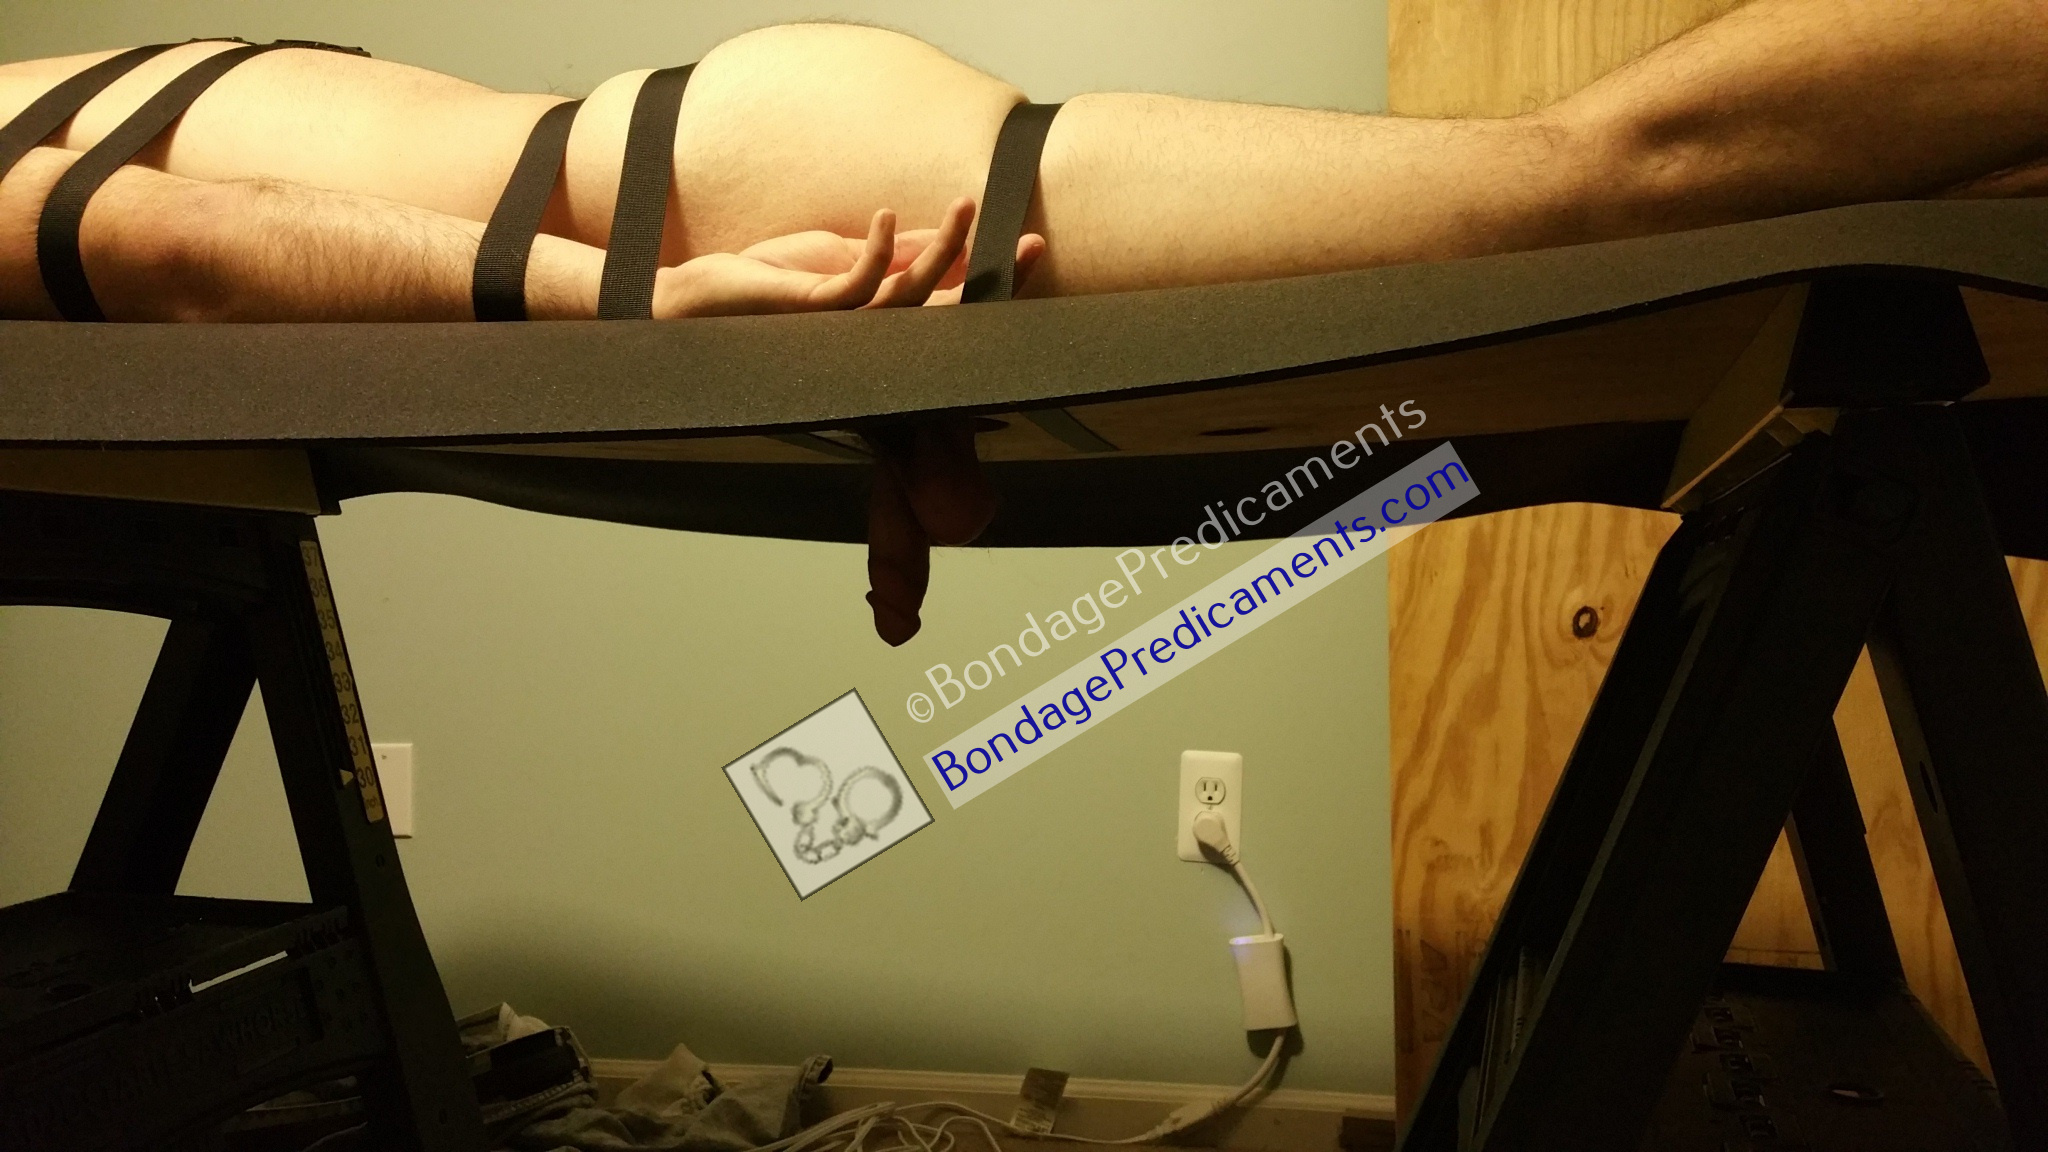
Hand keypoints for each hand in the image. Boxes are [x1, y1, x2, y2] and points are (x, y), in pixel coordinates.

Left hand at [652, 197, 1045, 317]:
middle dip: (989, 274)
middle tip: (1029, 244)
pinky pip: (861, 284)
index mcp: (883, 316)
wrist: (705, 300)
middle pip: (946, 305)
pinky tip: (886, 216)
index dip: (991, 274)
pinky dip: (880, 249)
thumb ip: (891, 251)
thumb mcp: (841, 254)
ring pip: (912, 294)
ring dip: (942, 247)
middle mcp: (872, 330)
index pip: (950, 296)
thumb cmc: (770, 281)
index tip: (1031, 245)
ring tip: (964, 207)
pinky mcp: (814, 311)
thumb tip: (941, 236)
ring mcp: (845, 325)